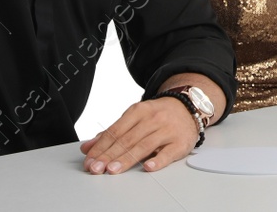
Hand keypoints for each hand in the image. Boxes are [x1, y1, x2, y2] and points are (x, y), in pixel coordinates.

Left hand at [79, 97, 198, 173]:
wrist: (188, 107)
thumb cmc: (158, 115)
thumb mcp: (135, 117)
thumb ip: (113, 132)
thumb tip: (88, 147)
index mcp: (139, 111)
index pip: (116, 130)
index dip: (101, 146)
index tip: (90, 160)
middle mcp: (153, 119)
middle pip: (128, 139)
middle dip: (109, 155)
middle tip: (96, 168)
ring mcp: (167, 130)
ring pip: (144, 145)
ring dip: (127, 158)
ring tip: (112, 169)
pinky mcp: (180, 142)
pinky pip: (168, 152)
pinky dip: (158, 160)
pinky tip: (147, 167)